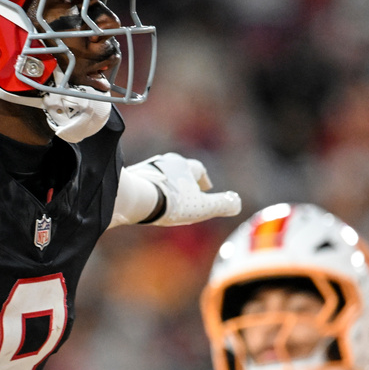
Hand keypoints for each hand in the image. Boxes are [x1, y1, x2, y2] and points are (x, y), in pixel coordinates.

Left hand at [126, 153, 240, 225]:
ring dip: (166, 184)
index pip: (198, 169)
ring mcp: (146, 168)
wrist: (135, 198)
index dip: (203, 179)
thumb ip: (222, 204)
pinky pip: (144, 183)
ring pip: (160, 175)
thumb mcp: (203, 207)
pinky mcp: (132, 178)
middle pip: (178, 169)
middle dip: (184, 179)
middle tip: (187, 190)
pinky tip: (148, 202)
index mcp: (184, 166)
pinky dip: (150, 190)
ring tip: (167, 197)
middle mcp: (165, 162)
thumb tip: (236, 203)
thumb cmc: (171, 202)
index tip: (206, 187)